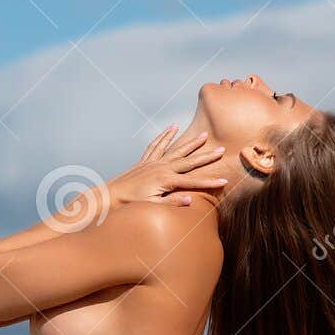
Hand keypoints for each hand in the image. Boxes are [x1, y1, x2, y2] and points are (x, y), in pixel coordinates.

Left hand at [107, 126, 226, 205]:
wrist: (110, 195)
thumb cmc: (130, 204)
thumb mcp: (152, 206)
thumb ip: (171, 203)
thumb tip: (190, 200)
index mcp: (166, 180)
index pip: (193, 182)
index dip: (210, 182)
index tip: (225, 181)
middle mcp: (162, 168)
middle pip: (189, 161)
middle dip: (206, 156)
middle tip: (221, 148)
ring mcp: (153, 162)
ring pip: (176, 149)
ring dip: (190, 142)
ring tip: (203, 135)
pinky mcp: (145, 161)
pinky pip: (157, 145)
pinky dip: (165, 136)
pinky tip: (172, 128)